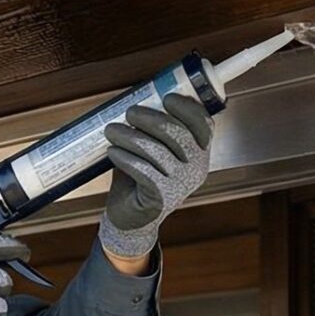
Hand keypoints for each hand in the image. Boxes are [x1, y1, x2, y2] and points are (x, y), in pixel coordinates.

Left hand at [97, 95, 212, 260]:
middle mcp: (196, 169)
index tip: (166, 98)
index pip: (203, 126)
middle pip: (178, 135)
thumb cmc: (139, 177)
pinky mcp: (161, 198)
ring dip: (130, 137)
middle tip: (129, 112)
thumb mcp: (150, 150)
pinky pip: (143, 171)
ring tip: (111, 130)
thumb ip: (151, 129)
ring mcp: (180, 185)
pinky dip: (126, 158)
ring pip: (156, 152)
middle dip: (151, 119)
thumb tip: (137, 98)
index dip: (188, 109)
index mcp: (199, 153)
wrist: (130, 218)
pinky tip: (113, 152)